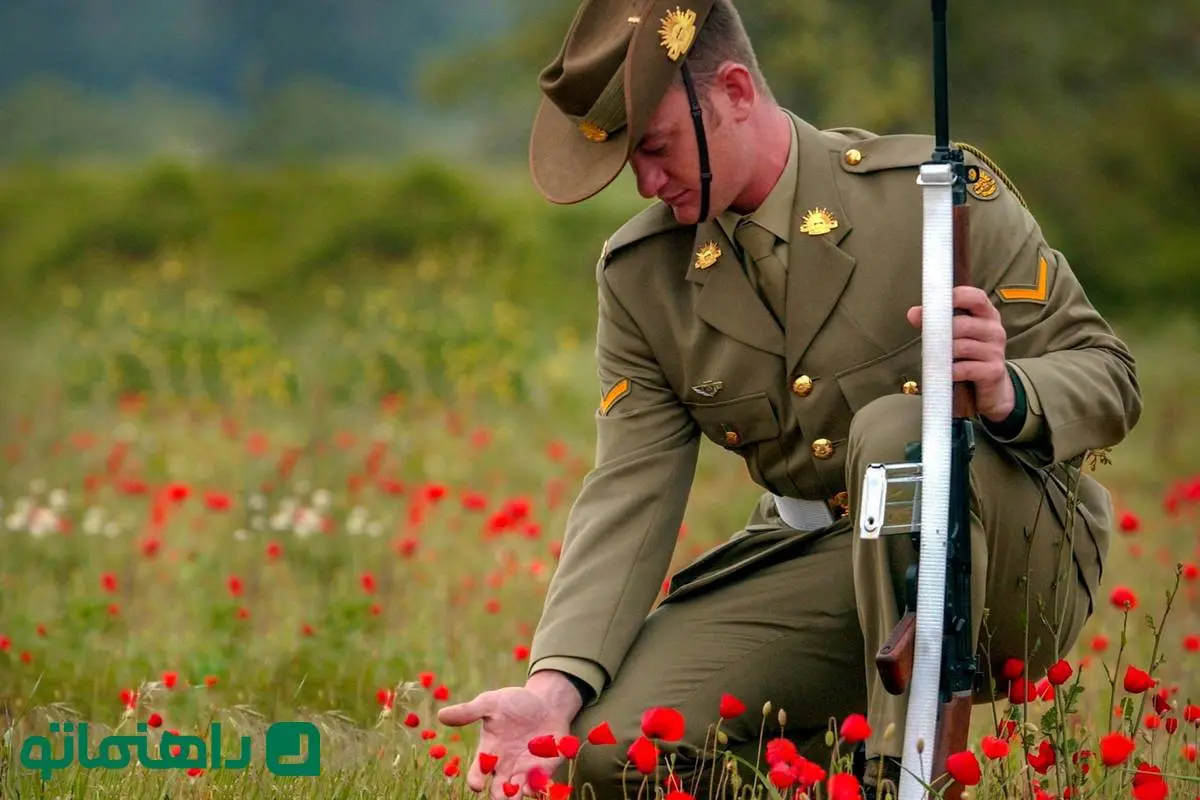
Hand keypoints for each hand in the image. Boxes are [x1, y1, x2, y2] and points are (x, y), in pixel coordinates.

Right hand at [437, 672, 581, 798]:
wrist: (545, 702)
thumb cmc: (513, 704)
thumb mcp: (491, 703)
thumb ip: (469, 711)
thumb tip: (441, 715)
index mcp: (488, 754)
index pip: (476, 775)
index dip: (475, 781)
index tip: (477, 784)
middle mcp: (505, 767)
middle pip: (498, 792)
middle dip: (500, 796)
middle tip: (502, 794)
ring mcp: (525, 770)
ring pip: (518, 793)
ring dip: (518, 795)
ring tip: (519, 791)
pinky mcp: (544, 768)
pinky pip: (540, 783)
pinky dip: (538, 786)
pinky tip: (536, 785)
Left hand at [907, 286, 1014, 422]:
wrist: (991, 388)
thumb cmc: (968, 356)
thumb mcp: (954, 336)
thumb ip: (934, 322)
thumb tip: (913, 313)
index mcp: (987, 315)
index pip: (976, 297)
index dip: (956, 296)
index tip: (936, 302)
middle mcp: (995, 330)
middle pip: (962, 325)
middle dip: (939, 334)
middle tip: (929, 342)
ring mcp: (996, 351)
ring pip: (960, 347)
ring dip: (943, 355)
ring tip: (938, 360)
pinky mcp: (993, 371)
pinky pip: (964, 368)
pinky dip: (951, 371)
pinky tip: (948, 374)